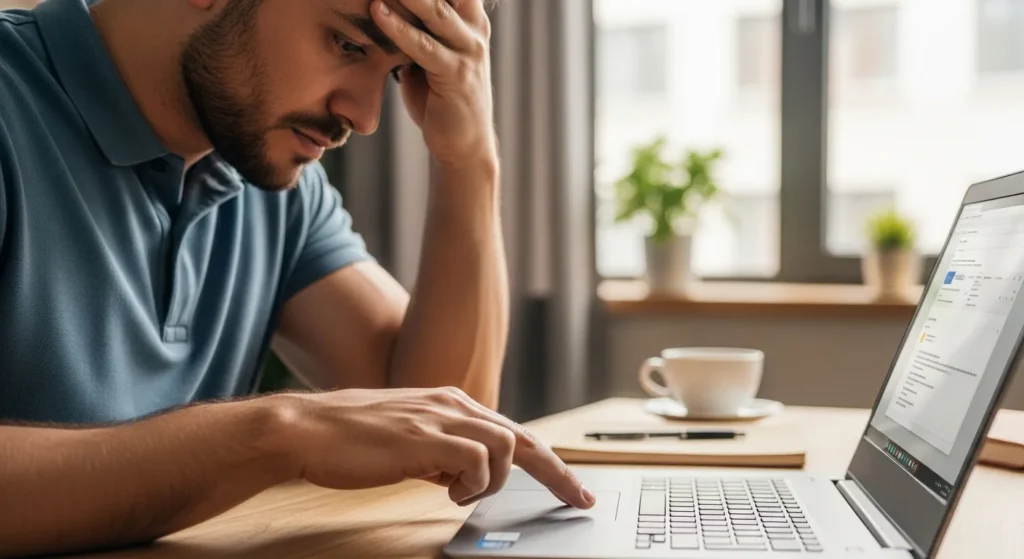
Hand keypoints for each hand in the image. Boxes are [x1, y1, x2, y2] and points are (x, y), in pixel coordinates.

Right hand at [274, 387, 595, 507]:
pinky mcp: (428, 438)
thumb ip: (440, 451)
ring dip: (494, 481)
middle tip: (580, 498)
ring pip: (508, 446)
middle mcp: (453, 404)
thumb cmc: (348, 439)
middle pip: (526, 436)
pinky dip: (472, 484)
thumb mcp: (407, 440)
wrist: (306, 430)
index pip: (513, 430)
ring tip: (459, 494)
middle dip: (558, 472)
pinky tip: (444, 491)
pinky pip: (478, 462)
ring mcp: (441, 418)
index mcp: (450, 402)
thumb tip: (461, 476)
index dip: (548, 461)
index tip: (571, 486)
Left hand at [372, 0, 495, 168]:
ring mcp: (468, 50)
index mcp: (469, 17)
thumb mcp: (426, 53)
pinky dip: (398, 28)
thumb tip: (381, 7)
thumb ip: (414, 27)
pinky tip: (377, 11)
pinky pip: (424, 46)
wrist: (463, 143)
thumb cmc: (439, 96)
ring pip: (435, 10)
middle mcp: (474, 28)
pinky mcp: (456, 75)